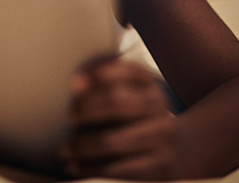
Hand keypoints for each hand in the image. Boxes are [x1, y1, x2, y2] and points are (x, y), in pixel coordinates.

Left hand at [62, 58, 185, 180]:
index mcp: (148, 82)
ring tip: (65, 149)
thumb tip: (78, 84)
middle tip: (69, 118)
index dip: (96, 73)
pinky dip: (90, 169)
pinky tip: (77, 166)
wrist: (173, 151)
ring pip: (111, 141)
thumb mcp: (122, 91)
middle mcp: (159, 106)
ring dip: (81, 146)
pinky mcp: (160, 167)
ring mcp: (163, 137)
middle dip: (85, 110)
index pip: (124, 69)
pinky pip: (117, 169)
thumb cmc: (132, 117)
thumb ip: (97, 79)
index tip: (74, 84)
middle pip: (115, 101)